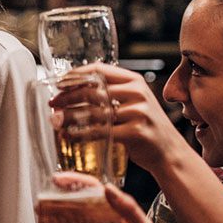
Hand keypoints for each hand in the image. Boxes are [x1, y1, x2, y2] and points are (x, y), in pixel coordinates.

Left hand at [67, 63, 189, 173]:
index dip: (75, 75)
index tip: (59, 83)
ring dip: (70, 116)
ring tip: (55, 121)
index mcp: (134, 81)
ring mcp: (138, 112)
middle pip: (93, 89)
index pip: (99, 70)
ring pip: (94, 112)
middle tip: (53, 103)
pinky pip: (101, 132)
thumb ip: (111, 94)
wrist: (169, 152)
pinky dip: (81, 134)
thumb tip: (72, 92)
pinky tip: (69, 136)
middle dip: (68, 96)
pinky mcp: (135, 132)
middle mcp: (137, 93)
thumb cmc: (145, 127)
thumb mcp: (133, 103)